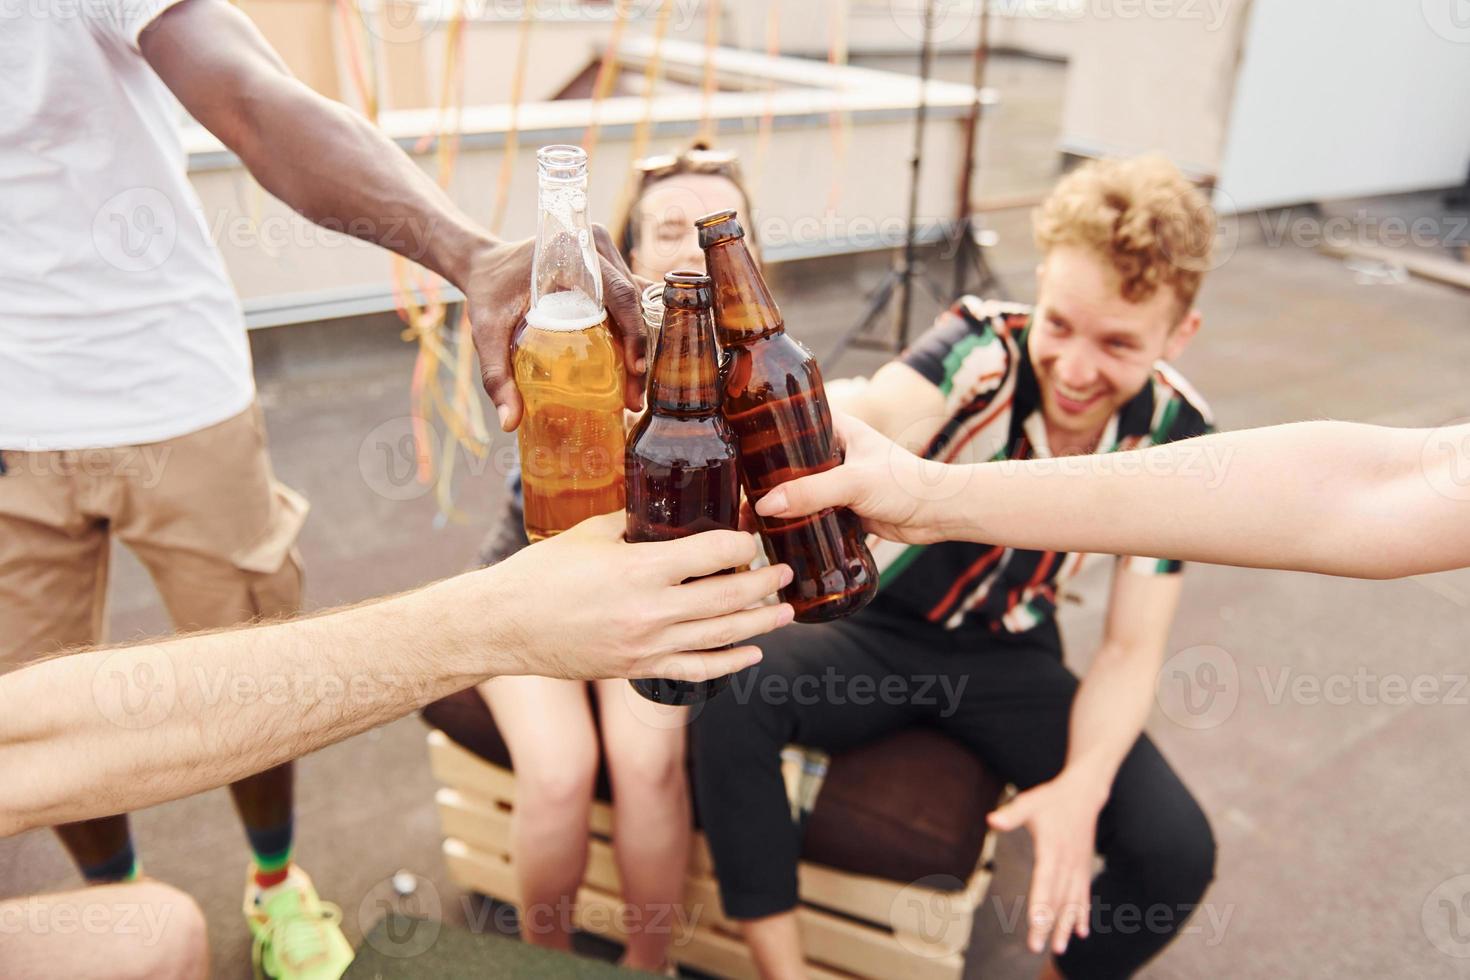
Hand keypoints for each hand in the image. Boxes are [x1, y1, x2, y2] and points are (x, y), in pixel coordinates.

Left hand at [460, 226, 651, 431]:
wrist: (485, 266)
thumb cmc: (488, 295)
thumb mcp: (487, 332)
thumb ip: (496, 375)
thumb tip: (509, 423)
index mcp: (571, 252)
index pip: (617, 292)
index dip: (634, 332)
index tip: (635, 371)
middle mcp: (595, 248)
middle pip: (633, 301)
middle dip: (640, 351)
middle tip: (634, 398)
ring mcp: (606, 257)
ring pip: (637, 303)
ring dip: (640, 345)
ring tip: (634, 391)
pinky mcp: (608, 270)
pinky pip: (630, 302)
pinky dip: (633, 333)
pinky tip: (631, 368)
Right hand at [478, 512, 793, 680]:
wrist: (503, 627)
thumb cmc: (540, 574)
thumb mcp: (589, 534)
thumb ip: (633, 523)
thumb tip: (664, 508)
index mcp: (639, 569)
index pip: (712, 553)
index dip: (742, 542)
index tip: (754, 534)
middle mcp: (650, 611)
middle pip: (727, 597)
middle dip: (764, 583)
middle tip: (786, 572)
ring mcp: (646, 645)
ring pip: (721, 636)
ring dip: (760, 624)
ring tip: (785, 612)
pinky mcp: (638, 669)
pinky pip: (697, 671)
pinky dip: (730, 663)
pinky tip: (753, 653)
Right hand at [753, 413, 970, 544]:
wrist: (938, 514)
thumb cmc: (906, 483)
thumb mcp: (855, 482)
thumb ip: (811, 492)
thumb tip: (765, 506)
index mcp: (835, 427)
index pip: (789, 423)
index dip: (761, 436)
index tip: (733, 453)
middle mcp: (832, 451)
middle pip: (786, 463)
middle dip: (762, 480)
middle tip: (733, 496)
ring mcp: (836, 480)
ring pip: (796, 491)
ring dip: (776, 505)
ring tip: (745, 521)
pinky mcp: (841, 507)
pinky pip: (809, 514)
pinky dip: (793, 523)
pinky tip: (771, 535)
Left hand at [987, 773, 1103, 955]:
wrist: (1083, 794)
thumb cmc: (1051, 799)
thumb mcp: (1029, 801)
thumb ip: (1011, 813)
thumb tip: (991, 820)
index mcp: (1052, 849)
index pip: (1045, 882)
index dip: (1040, 905)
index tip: (1036, 926)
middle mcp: (1068, 862)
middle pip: (1057, 898)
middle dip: (1048, 925)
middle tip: (1038, 947)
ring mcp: (1078, 867)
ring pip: (1072, 902)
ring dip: (1065, 926)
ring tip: (1058, 948)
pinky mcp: (1083, 868)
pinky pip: (1084, 896)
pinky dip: (1081, 914)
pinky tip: (1080, 933)